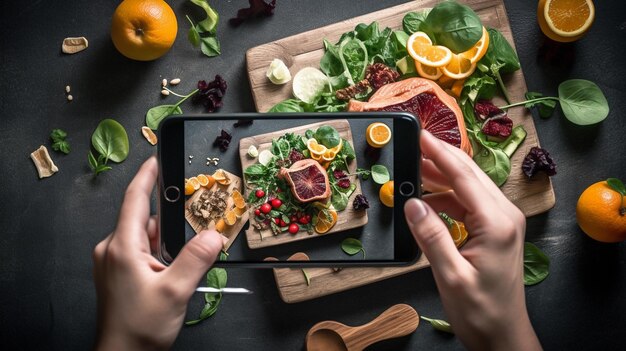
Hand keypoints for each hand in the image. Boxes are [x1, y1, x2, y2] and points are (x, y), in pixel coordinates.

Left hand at [92, 157, 223, 349]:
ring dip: (165, 239)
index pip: (134, 199)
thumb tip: (214, 235)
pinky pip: (141, 251)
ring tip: (184, 254)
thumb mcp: (175, 292)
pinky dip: (159, 251)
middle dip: (168, 217)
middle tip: (193, 216)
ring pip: (144, 237)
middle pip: (144, 219)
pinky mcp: (119, 274)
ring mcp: (114, 263)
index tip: (156, 158)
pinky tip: (173, 267)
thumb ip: (196, 259)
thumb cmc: (139, 328)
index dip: (147, 176)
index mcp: (122, 247)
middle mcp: (113, 250)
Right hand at [404, 131, 540, 350]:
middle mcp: (504, 216)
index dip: (439, 154)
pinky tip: (427, 199)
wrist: (503, 335)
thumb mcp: (451, 276)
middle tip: (413, 144)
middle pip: (469, 175)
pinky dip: (446, 197)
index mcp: (497, 223)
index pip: (463, 177)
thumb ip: (431, 237)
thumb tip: (412, 203)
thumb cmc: (481, 311)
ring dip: (441, 177)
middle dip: (440, 158)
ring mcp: (502, 222)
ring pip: (468, 188)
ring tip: (414, 168)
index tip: (420, 135)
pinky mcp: (495, 230)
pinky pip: (468, 204)